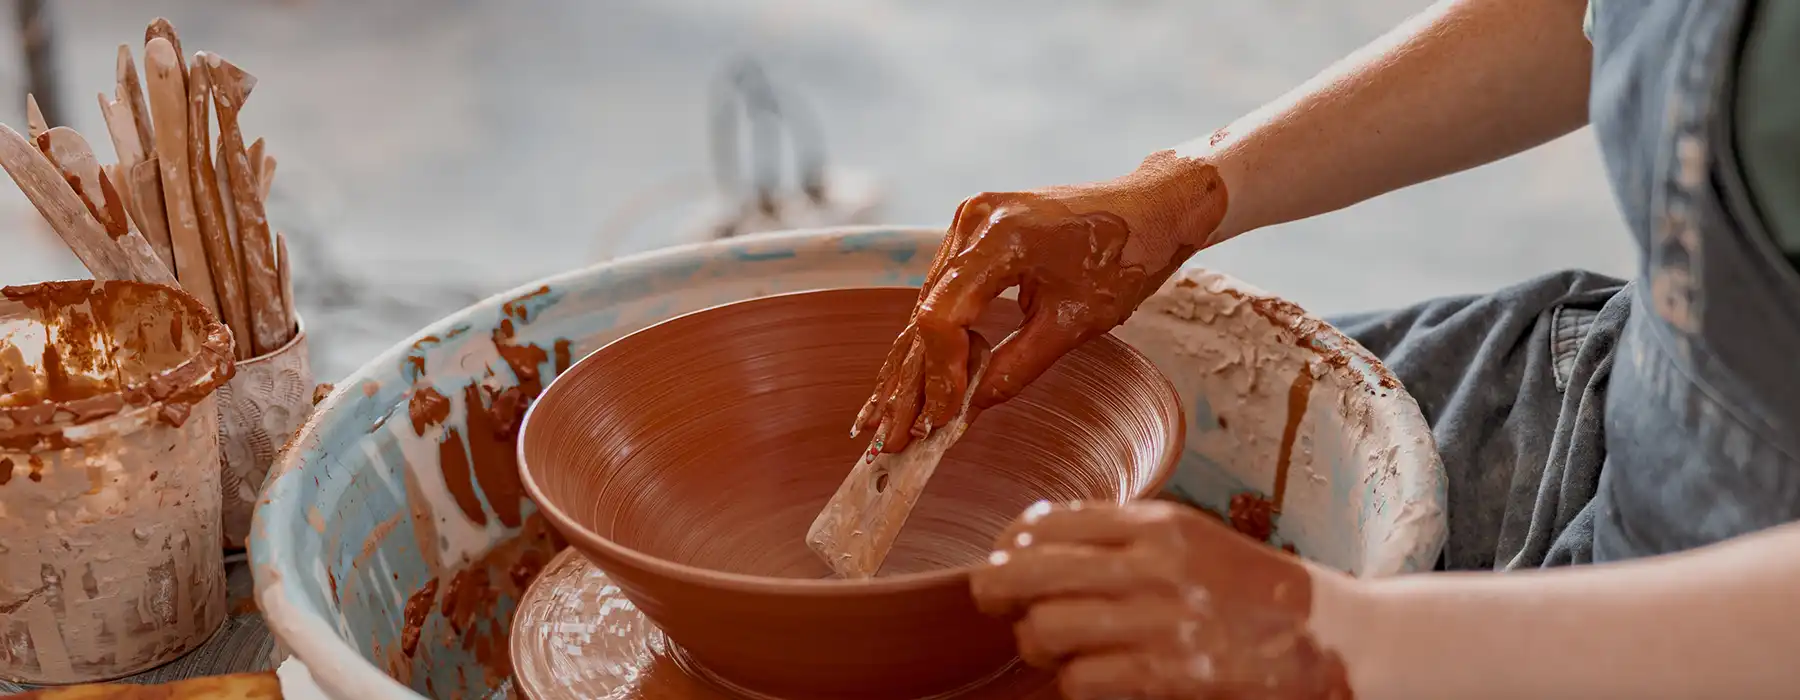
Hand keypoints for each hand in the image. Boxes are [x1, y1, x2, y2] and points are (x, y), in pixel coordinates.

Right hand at [853, 152, 1226, 453]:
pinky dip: (929, 341)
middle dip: (910, 383)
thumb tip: (969, 411)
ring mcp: (968, 224)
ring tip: (886, 422)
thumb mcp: (1076, 323)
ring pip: (926, 308)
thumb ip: (1018, 366)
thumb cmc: (1126, 257)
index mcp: (1000, 235)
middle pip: (925, 314)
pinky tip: (906, 380)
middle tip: (890, 440)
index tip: (942, 420)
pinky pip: (942, 295)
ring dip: (910, 368)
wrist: (1151, 208)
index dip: (939, 374)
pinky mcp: (973, 235)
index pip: (944, 316)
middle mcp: (972, 222)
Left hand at [970, 500, 1355, 699]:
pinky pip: (1081, 679)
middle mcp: (1152, 566)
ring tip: (1053, 647)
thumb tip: (1032, 540)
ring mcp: (1157, 623)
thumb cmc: (1252, 590)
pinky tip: (1094, 677)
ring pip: (1044, 629)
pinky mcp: (1166, 676)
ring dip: (1038, 643)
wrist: (1330, 638)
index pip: (1045, 521)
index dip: (1008, 544)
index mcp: (1155, 525)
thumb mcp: (1191, 539)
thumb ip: (1121, 536)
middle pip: (1027, 571)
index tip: (1003, 559)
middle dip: (997, 590)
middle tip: (996, 605)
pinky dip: (1076, 682)